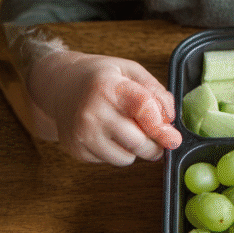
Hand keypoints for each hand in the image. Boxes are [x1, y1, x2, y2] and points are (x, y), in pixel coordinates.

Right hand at [28, 50, 182, 164]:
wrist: (59, 86)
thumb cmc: (99, 77)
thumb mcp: (129, 70)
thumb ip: (154, 90)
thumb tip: (170, 118)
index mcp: (108, 86)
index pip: (143, 109)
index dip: (162, 127)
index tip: (174, 139)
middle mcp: (92, 111)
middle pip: (137, 141)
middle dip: (155, 146)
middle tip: (159, 141)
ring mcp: (82, 133)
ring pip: (125, 157)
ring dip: (135, 150)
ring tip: (128, 131)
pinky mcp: (76, 150)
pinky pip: (109, 161)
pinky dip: (117, 152)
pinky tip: (110, 135)